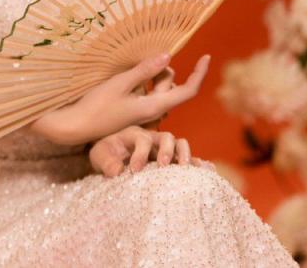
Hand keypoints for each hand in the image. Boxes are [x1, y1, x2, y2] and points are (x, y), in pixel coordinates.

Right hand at [28, 53, 210, 145]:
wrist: (77, 126)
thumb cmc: (98, 105)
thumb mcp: (121, 83)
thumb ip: (145, 70)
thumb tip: (169, 56)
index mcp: (155, 106)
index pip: (188, 91)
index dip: (200, 73)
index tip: (207, 56)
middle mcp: (154, 112)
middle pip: (172, 86)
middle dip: (164, 71)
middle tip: (144, 61)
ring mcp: (144, 114)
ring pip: (159, 89)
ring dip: (152, 76)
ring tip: (131, 71)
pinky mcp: (134, 112)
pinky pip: (147, 93)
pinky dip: (143, 82)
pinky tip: (126, 78)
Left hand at [88, 125, 216, 176]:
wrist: (108, 156)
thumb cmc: (103, 153)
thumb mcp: (99, 156)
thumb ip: (105, 162)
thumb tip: (115, 172)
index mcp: (135, 134)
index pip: (142, 139)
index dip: (140, 154)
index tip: (134, 170)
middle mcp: (152, 138)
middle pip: (167, 137)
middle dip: (167, 151)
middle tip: (163, 166)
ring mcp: (163, 149)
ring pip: (180, 144)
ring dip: (184, 154)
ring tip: (185, 169)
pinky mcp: (170, 160)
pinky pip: (187, 159)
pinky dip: (197, 164)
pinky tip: (207, 171)